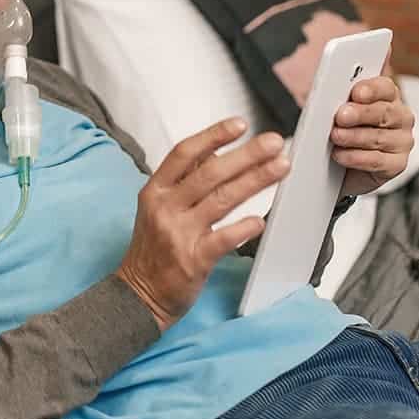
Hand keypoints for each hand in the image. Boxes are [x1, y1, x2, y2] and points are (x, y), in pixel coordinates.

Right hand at [116, 118, 289, 331]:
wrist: (139, 294)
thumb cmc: (153, 249)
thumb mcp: (157, 206)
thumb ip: (184, 178)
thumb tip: (213, 149)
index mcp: (155, 191)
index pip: (185, 153)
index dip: (213, 135)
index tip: (240, 124)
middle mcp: (165, 208)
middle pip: (210, 172)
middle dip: (246, 154)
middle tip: (274, 142)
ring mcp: (178, 234)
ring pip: (222, 200)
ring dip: (255, 180)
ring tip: (280, 168)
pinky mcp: (193, 261)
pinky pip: (223, 239)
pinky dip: (243, 228)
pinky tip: (260, 220)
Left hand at [331, 75, 413, 196]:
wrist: (337, 168)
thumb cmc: (340, 131)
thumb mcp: (334, 109)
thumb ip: (337, 95)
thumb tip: (325, 83)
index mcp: (387, 96)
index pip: (385, 87)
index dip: (371, 89)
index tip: (356, 93)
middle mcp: (399, 117)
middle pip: (384, 112)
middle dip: (361, 114)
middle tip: (341, 116)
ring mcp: (401, 141)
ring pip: (379, 137)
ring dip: (354, 137)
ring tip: (336, 136)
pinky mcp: (396, 164)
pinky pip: (377, 161)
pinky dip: (356, 158)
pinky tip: (340, 154)